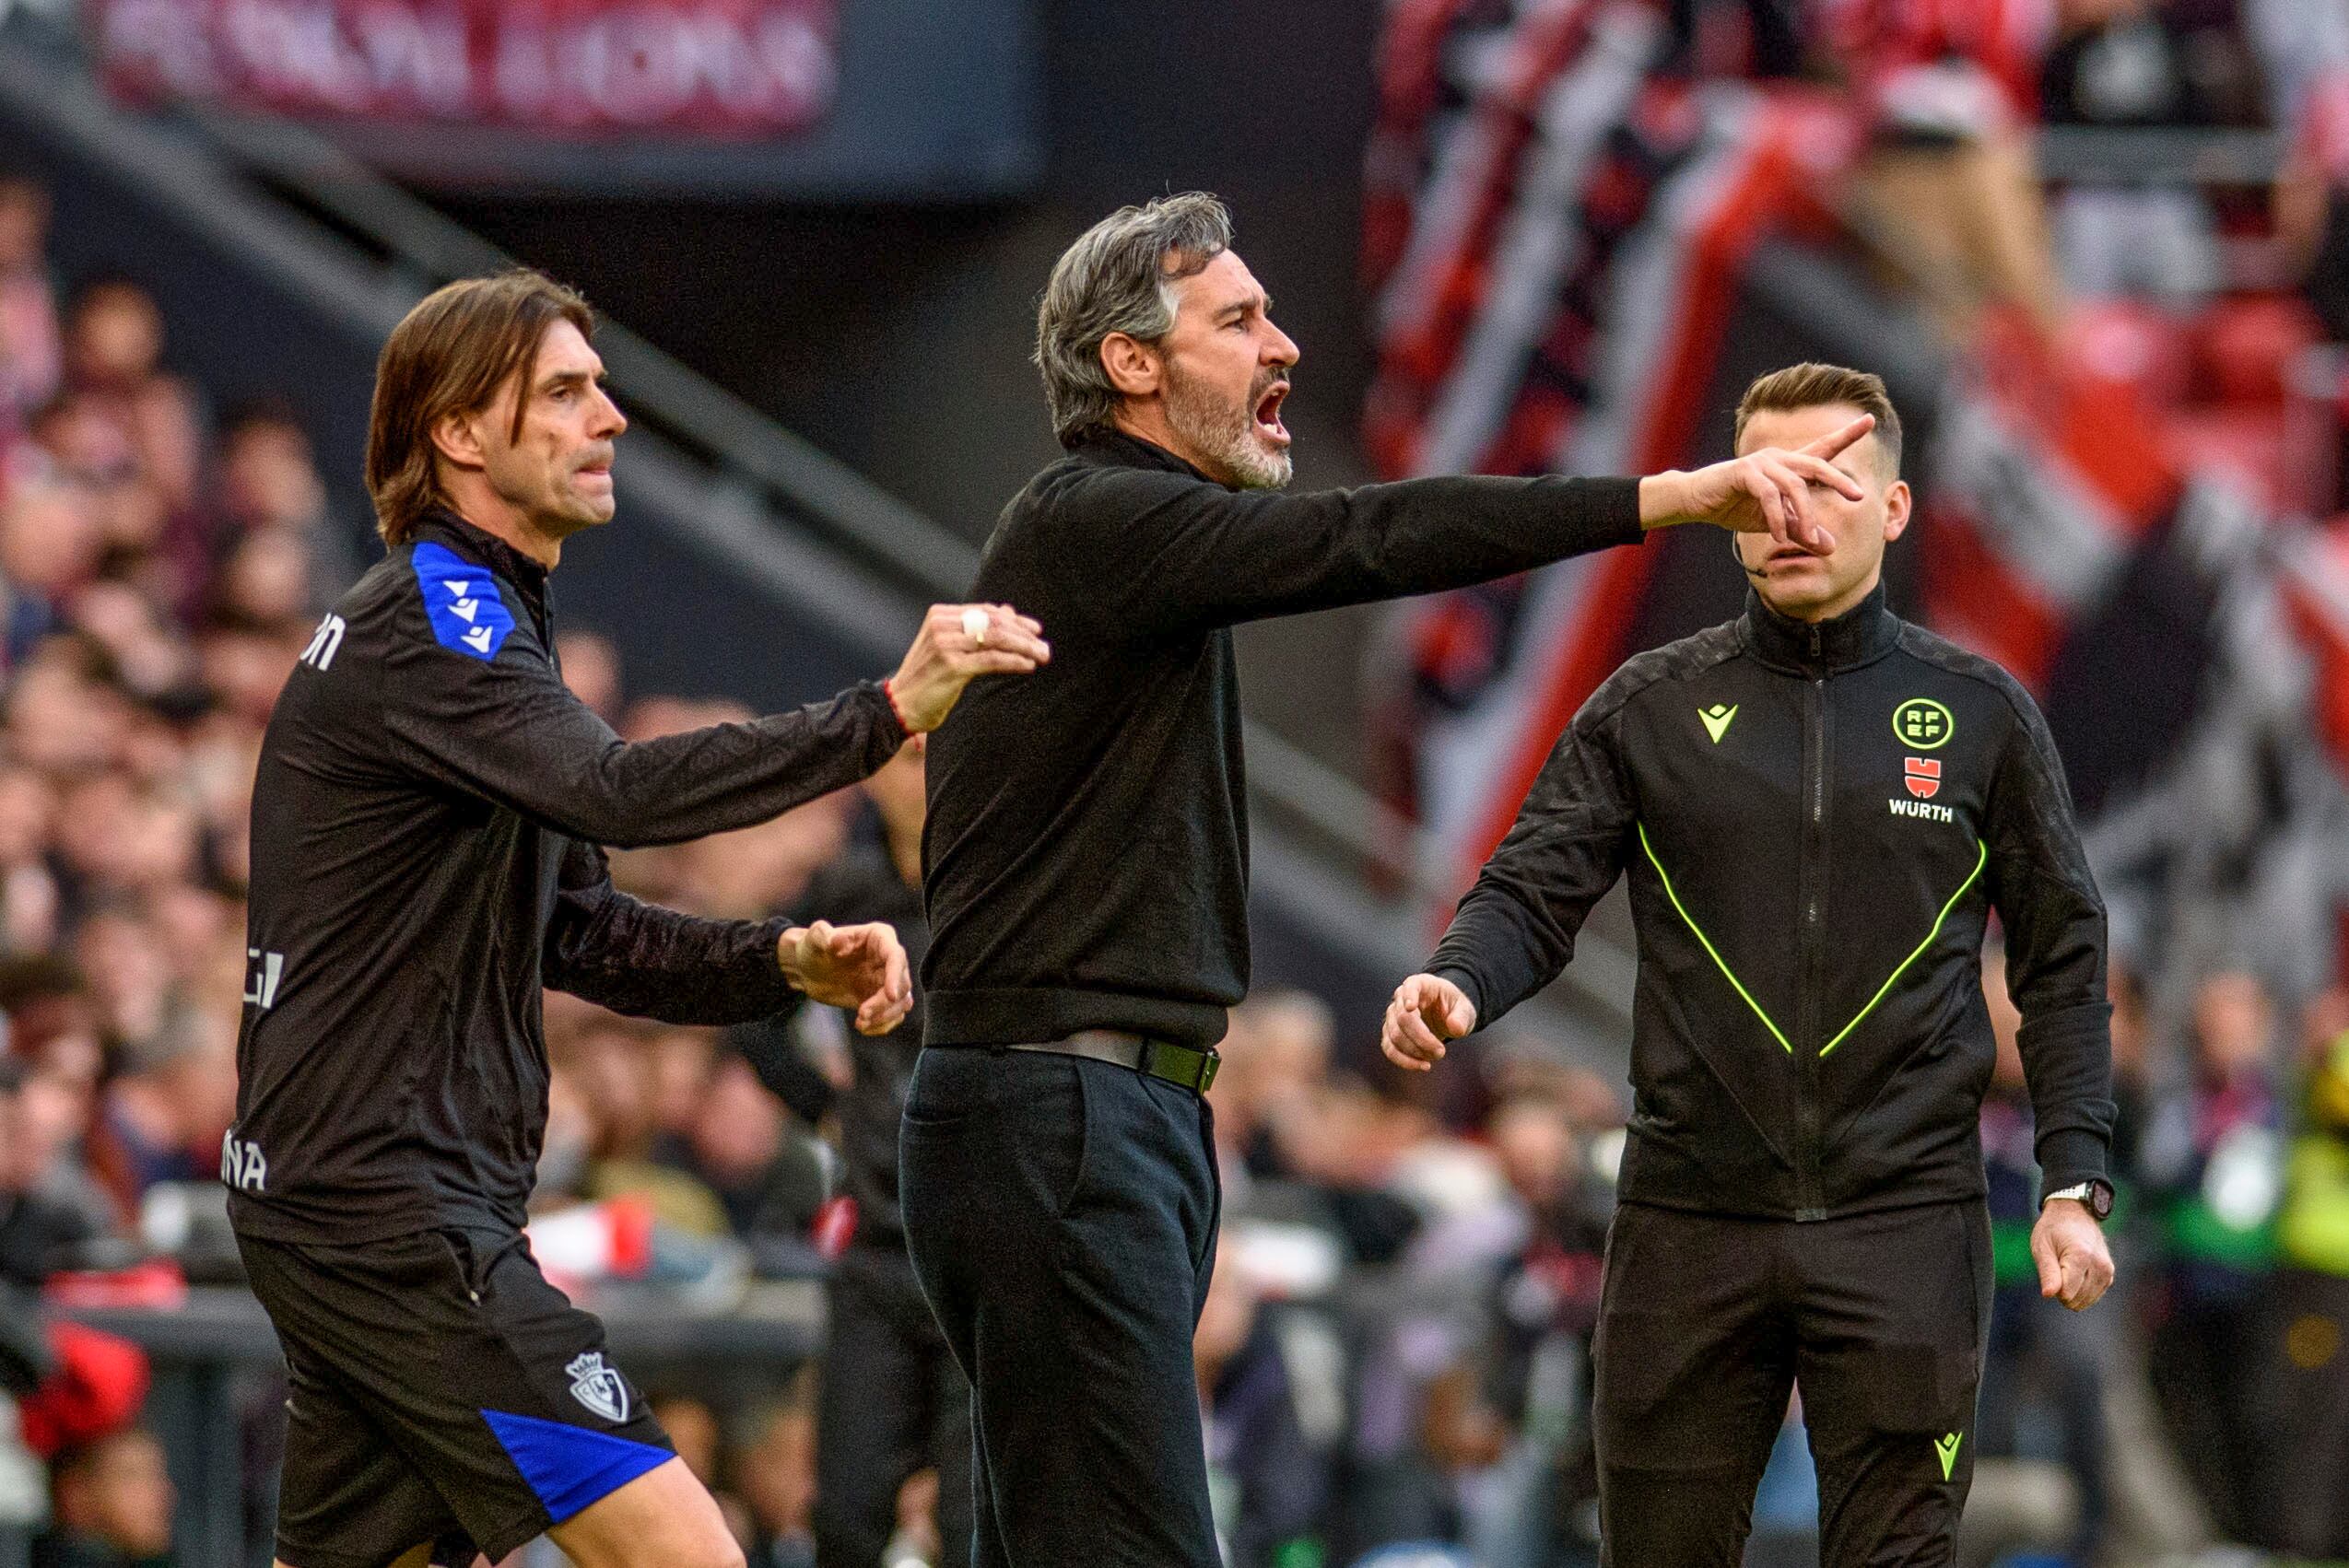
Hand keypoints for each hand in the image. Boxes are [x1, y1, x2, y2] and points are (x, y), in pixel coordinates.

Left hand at [780, 920, 911, 1034]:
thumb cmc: (813, 947)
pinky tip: (863, 1027)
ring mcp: (886, 980)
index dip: (896, 976)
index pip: (896, 956)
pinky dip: (882, 1025)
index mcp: (879, 937)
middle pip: (902, 984)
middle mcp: (888, 958)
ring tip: (861, 1023)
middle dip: (885, 1003)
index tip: (890, 996)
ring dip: (885, 1017)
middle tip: (862, 1014)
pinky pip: (893, 1015)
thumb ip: (823, 935)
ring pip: (902, 1002)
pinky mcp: (880, 998)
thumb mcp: (814, 938)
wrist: (807, 969)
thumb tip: (839, 941)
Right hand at [886, 604, 1050, 732]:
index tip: (1035, 629)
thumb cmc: (926, 678)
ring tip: (1042, 656)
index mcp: (940, 616)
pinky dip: (1013, 662)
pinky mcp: (952, 666)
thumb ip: (975, 629)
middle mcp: (941, 626)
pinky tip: (1027, 666)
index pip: (985, 611)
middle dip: (1023, 634)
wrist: (900, 704)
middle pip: (994, 623)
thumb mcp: (948, 646)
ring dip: (1024, 647)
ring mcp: (945, 645)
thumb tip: (1009, 611)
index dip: (1014, 619)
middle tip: (1044, 646)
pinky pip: (991, 660)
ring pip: (996, 639)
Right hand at [1381, 973, 1476, 1071]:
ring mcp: (1393, 1016)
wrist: (1445, 1015)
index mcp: (1421, 984)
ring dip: (1415, 1051)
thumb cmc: (1454, 1008)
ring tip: (1436, 1057)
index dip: (1408, 996)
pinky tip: (1422, 1066)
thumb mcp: (1465, 1009)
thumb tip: (1455, 1028)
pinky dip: (1404, 1061)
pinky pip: (1389, 1048)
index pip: (1410, 986)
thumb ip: (1462, 1016)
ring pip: (1394, 1036)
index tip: (1411, 1007)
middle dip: (1421, 1039)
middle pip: (1402, 1018)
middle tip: (1441, 1052)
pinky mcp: (1390, 1034)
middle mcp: (1401, 998)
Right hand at [1636, 414, 1873, 553]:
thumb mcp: (1775, 523)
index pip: (1824, 448)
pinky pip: (1769, 495)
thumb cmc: (1735, 507)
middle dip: (1839, 480)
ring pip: (1795, 485)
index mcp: (1790, 465)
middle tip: (1859, 496)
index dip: (1847, 434)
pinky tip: (1776, 537)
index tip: (1870, 420)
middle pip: (1818, 464)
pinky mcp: (1745, 472)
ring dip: (1804, 515)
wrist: (1697, 502)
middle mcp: (1780, 458)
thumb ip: (1802, 533)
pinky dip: (1776, 517)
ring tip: (1808, 539)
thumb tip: (1831, 548)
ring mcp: (1762, 463)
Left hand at [2031, 1198, 2114, 1309]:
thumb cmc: (2053, 1230)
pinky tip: (2076, 1272)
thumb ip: (2047, 1272)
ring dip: (2072, 1291)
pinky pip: (2092, 1297)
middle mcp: (2100, 1265)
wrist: (2074, 1214)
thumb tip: (2048, 1294)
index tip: (2051, 1268)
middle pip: (2076, 1300)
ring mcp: (2108, 1271)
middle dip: (2061, 1290)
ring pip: (2085, 1301)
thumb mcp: (2042, 1247)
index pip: (2066, 1294)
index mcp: (2081, 1256)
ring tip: (2066, 1267)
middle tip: (2057, 1266)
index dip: (2053, 1287)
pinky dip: (2081, 1290)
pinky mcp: (2109, 1276)